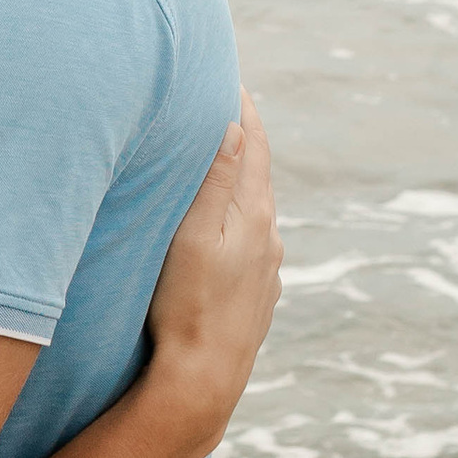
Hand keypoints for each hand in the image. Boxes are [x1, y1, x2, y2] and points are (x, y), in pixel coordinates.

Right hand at [143, 96, 281, 451]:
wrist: (204, 379)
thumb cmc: (187, 305)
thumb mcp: (194, 235)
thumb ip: (215, 182)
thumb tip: (236, 126)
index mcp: (255, 215)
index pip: (253, 146)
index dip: (242, 110)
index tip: (229, 78)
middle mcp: (270, 237)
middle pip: (258, 172)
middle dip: (242, 136)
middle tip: (223, 102)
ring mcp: (266, 268)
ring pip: (256, 207)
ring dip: (241, 177)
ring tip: (220, 154)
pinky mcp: (257, 293)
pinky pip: (251, 238)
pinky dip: (239, 213)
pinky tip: (225, 222)